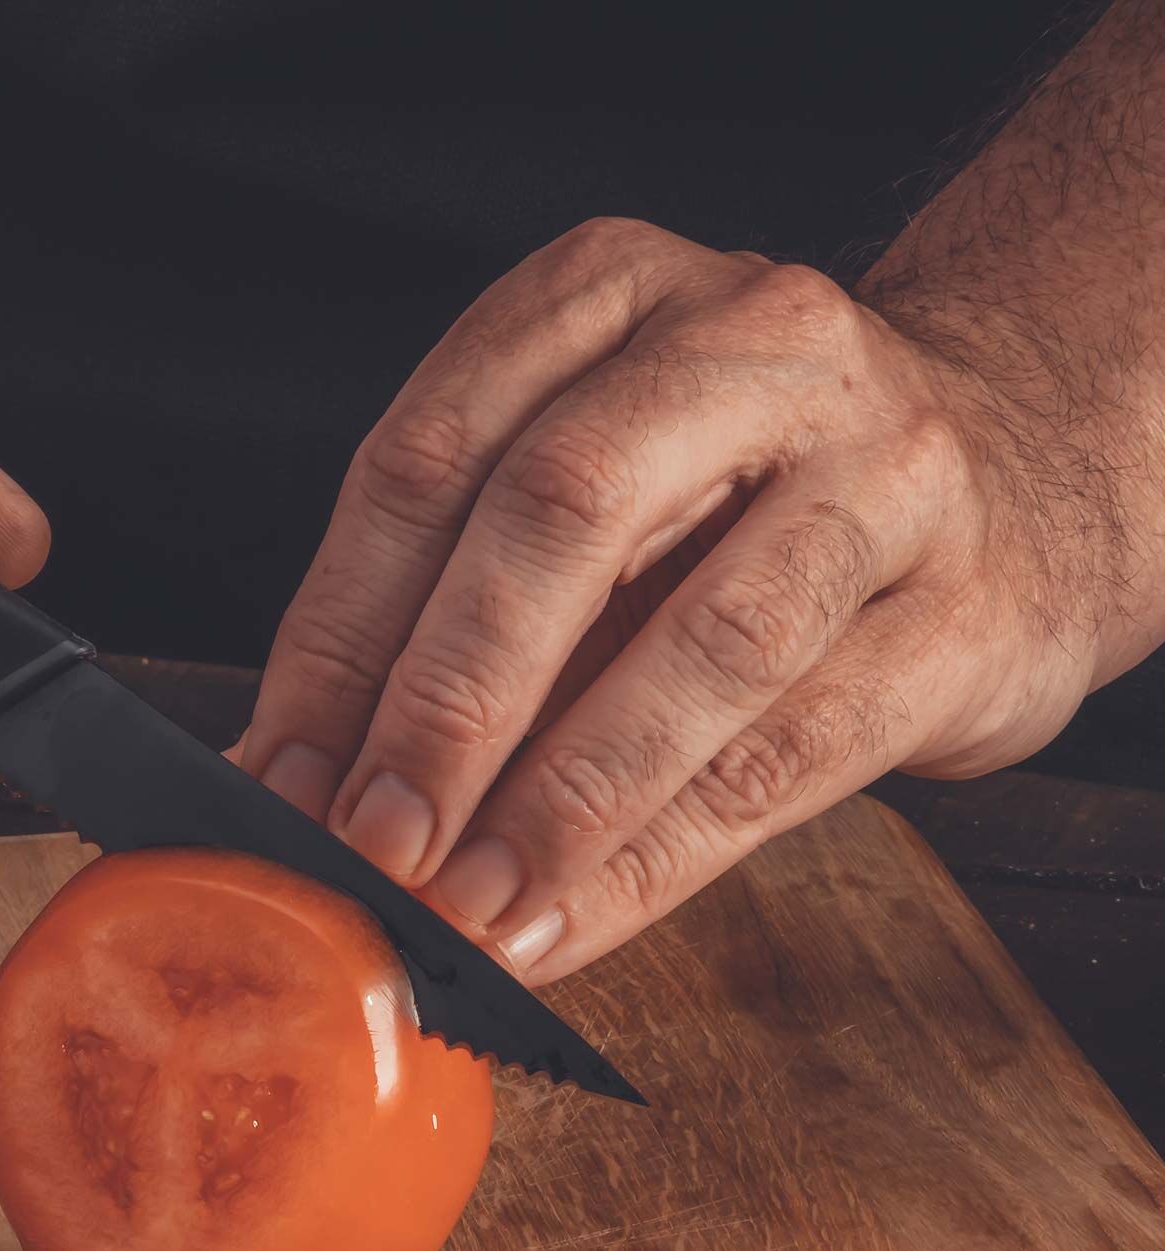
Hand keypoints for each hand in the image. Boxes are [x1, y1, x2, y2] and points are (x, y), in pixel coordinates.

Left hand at [240, 218, 1125, 980]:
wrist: (1008, 487)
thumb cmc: (734, 509)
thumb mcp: (584, 501)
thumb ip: (445, 606)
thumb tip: (287, 771)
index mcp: (612, 294)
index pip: (430, 459)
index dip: (337, 635)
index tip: (277, 775)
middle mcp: (754, 346)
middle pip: (561, 514)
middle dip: (445, 702)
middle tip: (370, 842)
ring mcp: (884, 467)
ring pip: (705, 640)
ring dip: (561, 797)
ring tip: (469, 906)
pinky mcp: (966, 609)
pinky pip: (794, 752)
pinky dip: (659, 856)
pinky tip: (567, 922)